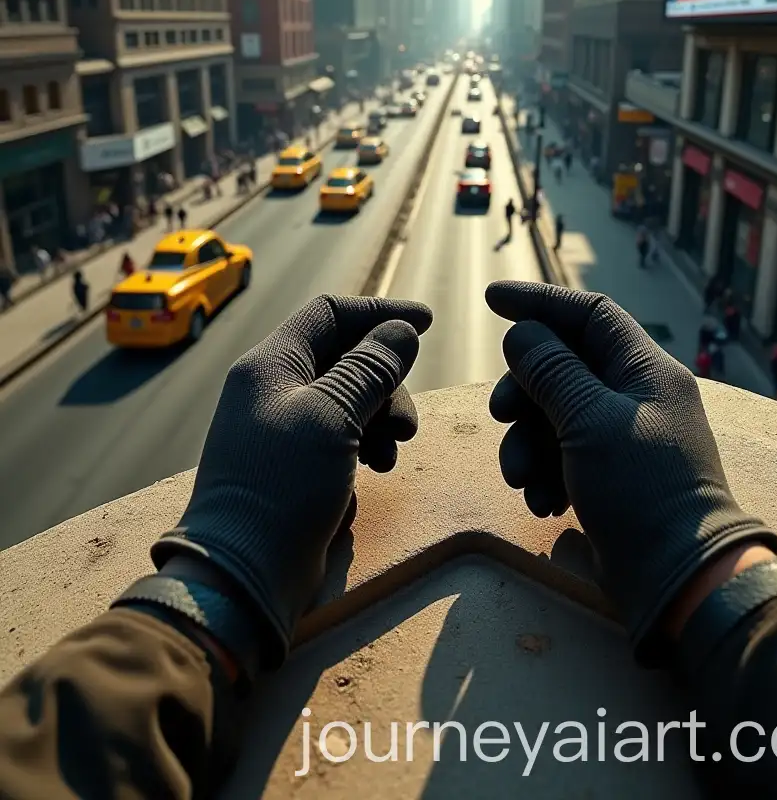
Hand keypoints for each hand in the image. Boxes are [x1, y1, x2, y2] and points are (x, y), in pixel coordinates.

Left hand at [151, 294, 432, 665]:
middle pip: (346, 357)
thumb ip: (370, 368)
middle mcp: (275, 388)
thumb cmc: (282, 484)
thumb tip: (403, 330)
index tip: (427, 323)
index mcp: (271, 364)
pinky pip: (343, 433)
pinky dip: (367, 442)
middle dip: (386, 381)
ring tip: (394, 450)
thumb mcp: (332, 416)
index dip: (379, 313)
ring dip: (382, 415)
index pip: (330, 314)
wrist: (242, 571)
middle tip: (407, 423)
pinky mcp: (297, 464)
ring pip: (350, 398)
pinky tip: (378, 468)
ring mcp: (285, 427)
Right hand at [485, 281, 776, 662]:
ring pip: (556, 415)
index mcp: (646, 370)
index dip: (541, 302)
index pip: (590, 313)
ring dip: (529, 443)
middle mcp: (636, 396)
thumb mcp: (589, 420)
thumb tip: (523, 333)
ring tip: (523, 479)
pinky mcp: (610, 476)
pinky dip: (546, 473)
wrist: (678, 579)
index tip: (492, 298)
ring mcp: (623, 437)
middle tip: (501, 416)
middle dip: (525, 392)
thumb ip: (552, 371)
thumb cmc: (640, 488)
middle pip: (564, 366)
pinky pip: (563, 455)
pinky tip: (543, 503)